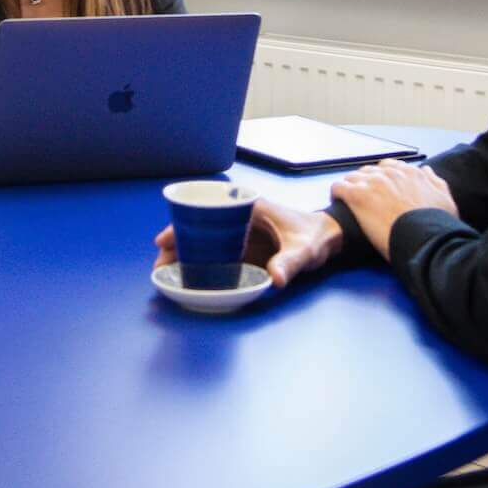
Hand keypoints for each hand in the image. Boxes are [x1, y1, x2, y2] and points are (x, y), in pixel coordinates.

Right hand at [153, 197, 342, 288]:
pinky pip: (215, 254)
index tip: (164, 242)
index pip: (206, 214)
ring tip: (166, 275)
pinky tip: (186, 277)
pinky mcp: (242, 248)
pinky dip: (199, 263)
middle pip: (198, 228)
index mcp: (248, 207)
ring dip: (184, 256)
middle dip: (176, 245)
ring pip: (203, 242)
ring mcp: (239, 233)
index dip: (182, 227)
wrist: (328, 238)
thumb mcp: (304, 250)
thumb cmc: (315, 236)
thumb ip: (290, 263)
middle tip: (160, 267)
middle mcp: (238, 217)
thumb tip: (275, 279)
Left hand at [330, 161, 457, 260]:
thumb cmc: (436, 225)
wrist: (425, 240)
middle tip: (363, 199)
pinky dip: (336, 194)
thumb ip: (436, 182)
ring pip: (352, 177)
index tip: (380, 191)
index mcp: (410, 173)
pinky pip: (338, 187)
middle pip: (368, 171)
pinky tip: (338, 202)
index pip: (389, 167)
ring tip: (348, 202)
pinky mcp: (358, 196)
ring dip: (350, 187)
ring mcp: (373, 183)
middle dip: (365, 183)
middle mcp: (390, 174)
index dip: (382, 179)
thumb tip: (426, 170)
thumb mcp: (446, 200)